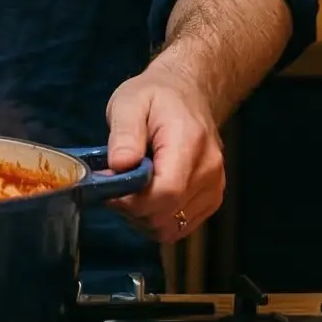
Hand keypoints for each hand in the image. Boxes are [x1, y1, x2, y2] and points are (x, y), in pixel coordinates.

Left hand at [103, 67, 224, 245]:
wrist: (188, 94)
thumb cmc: (155, 96)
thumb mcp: (129, 103)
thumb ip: (125, 134)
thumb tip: (119, 166)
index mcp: (189, 144)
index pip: (165, 192)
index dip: (131, 200)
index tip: (108, 188)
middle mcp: (209, 171)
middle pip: (166, 216)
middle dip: (131, 209)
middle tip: (113, 186)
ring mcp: (214, 188)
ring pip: (171, 228)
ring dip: (142, 218)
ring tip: (129, 189)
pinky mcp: (212, 199)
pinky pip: (180, 227)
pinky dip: (157, 220)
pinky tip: (145, 197)